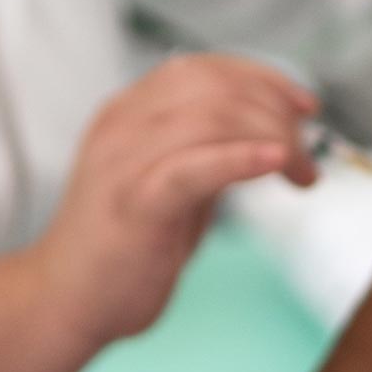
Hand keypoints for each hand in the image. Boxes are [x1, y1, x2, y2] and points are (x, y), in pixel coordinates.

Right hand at [31, 54, 317, 349]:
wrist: (63, 303)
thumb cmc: (121, 249)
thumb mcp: (169, 183)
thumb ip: (206, 152)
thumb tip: (269, 133)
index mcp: (127, 112)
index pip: (203, 68)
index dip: (263, 78)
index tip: (304, 106)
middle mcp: (122, 124)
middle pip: (215, 86)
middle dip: (276, 110)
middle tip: (309, 154)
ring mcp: (123, 161)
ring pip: (212, 117)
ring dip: (274, 137)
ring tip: (300, 172)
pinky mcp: (134, 203)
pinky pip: (195, 166)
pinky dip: (243, 158)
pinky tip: (276, 163)